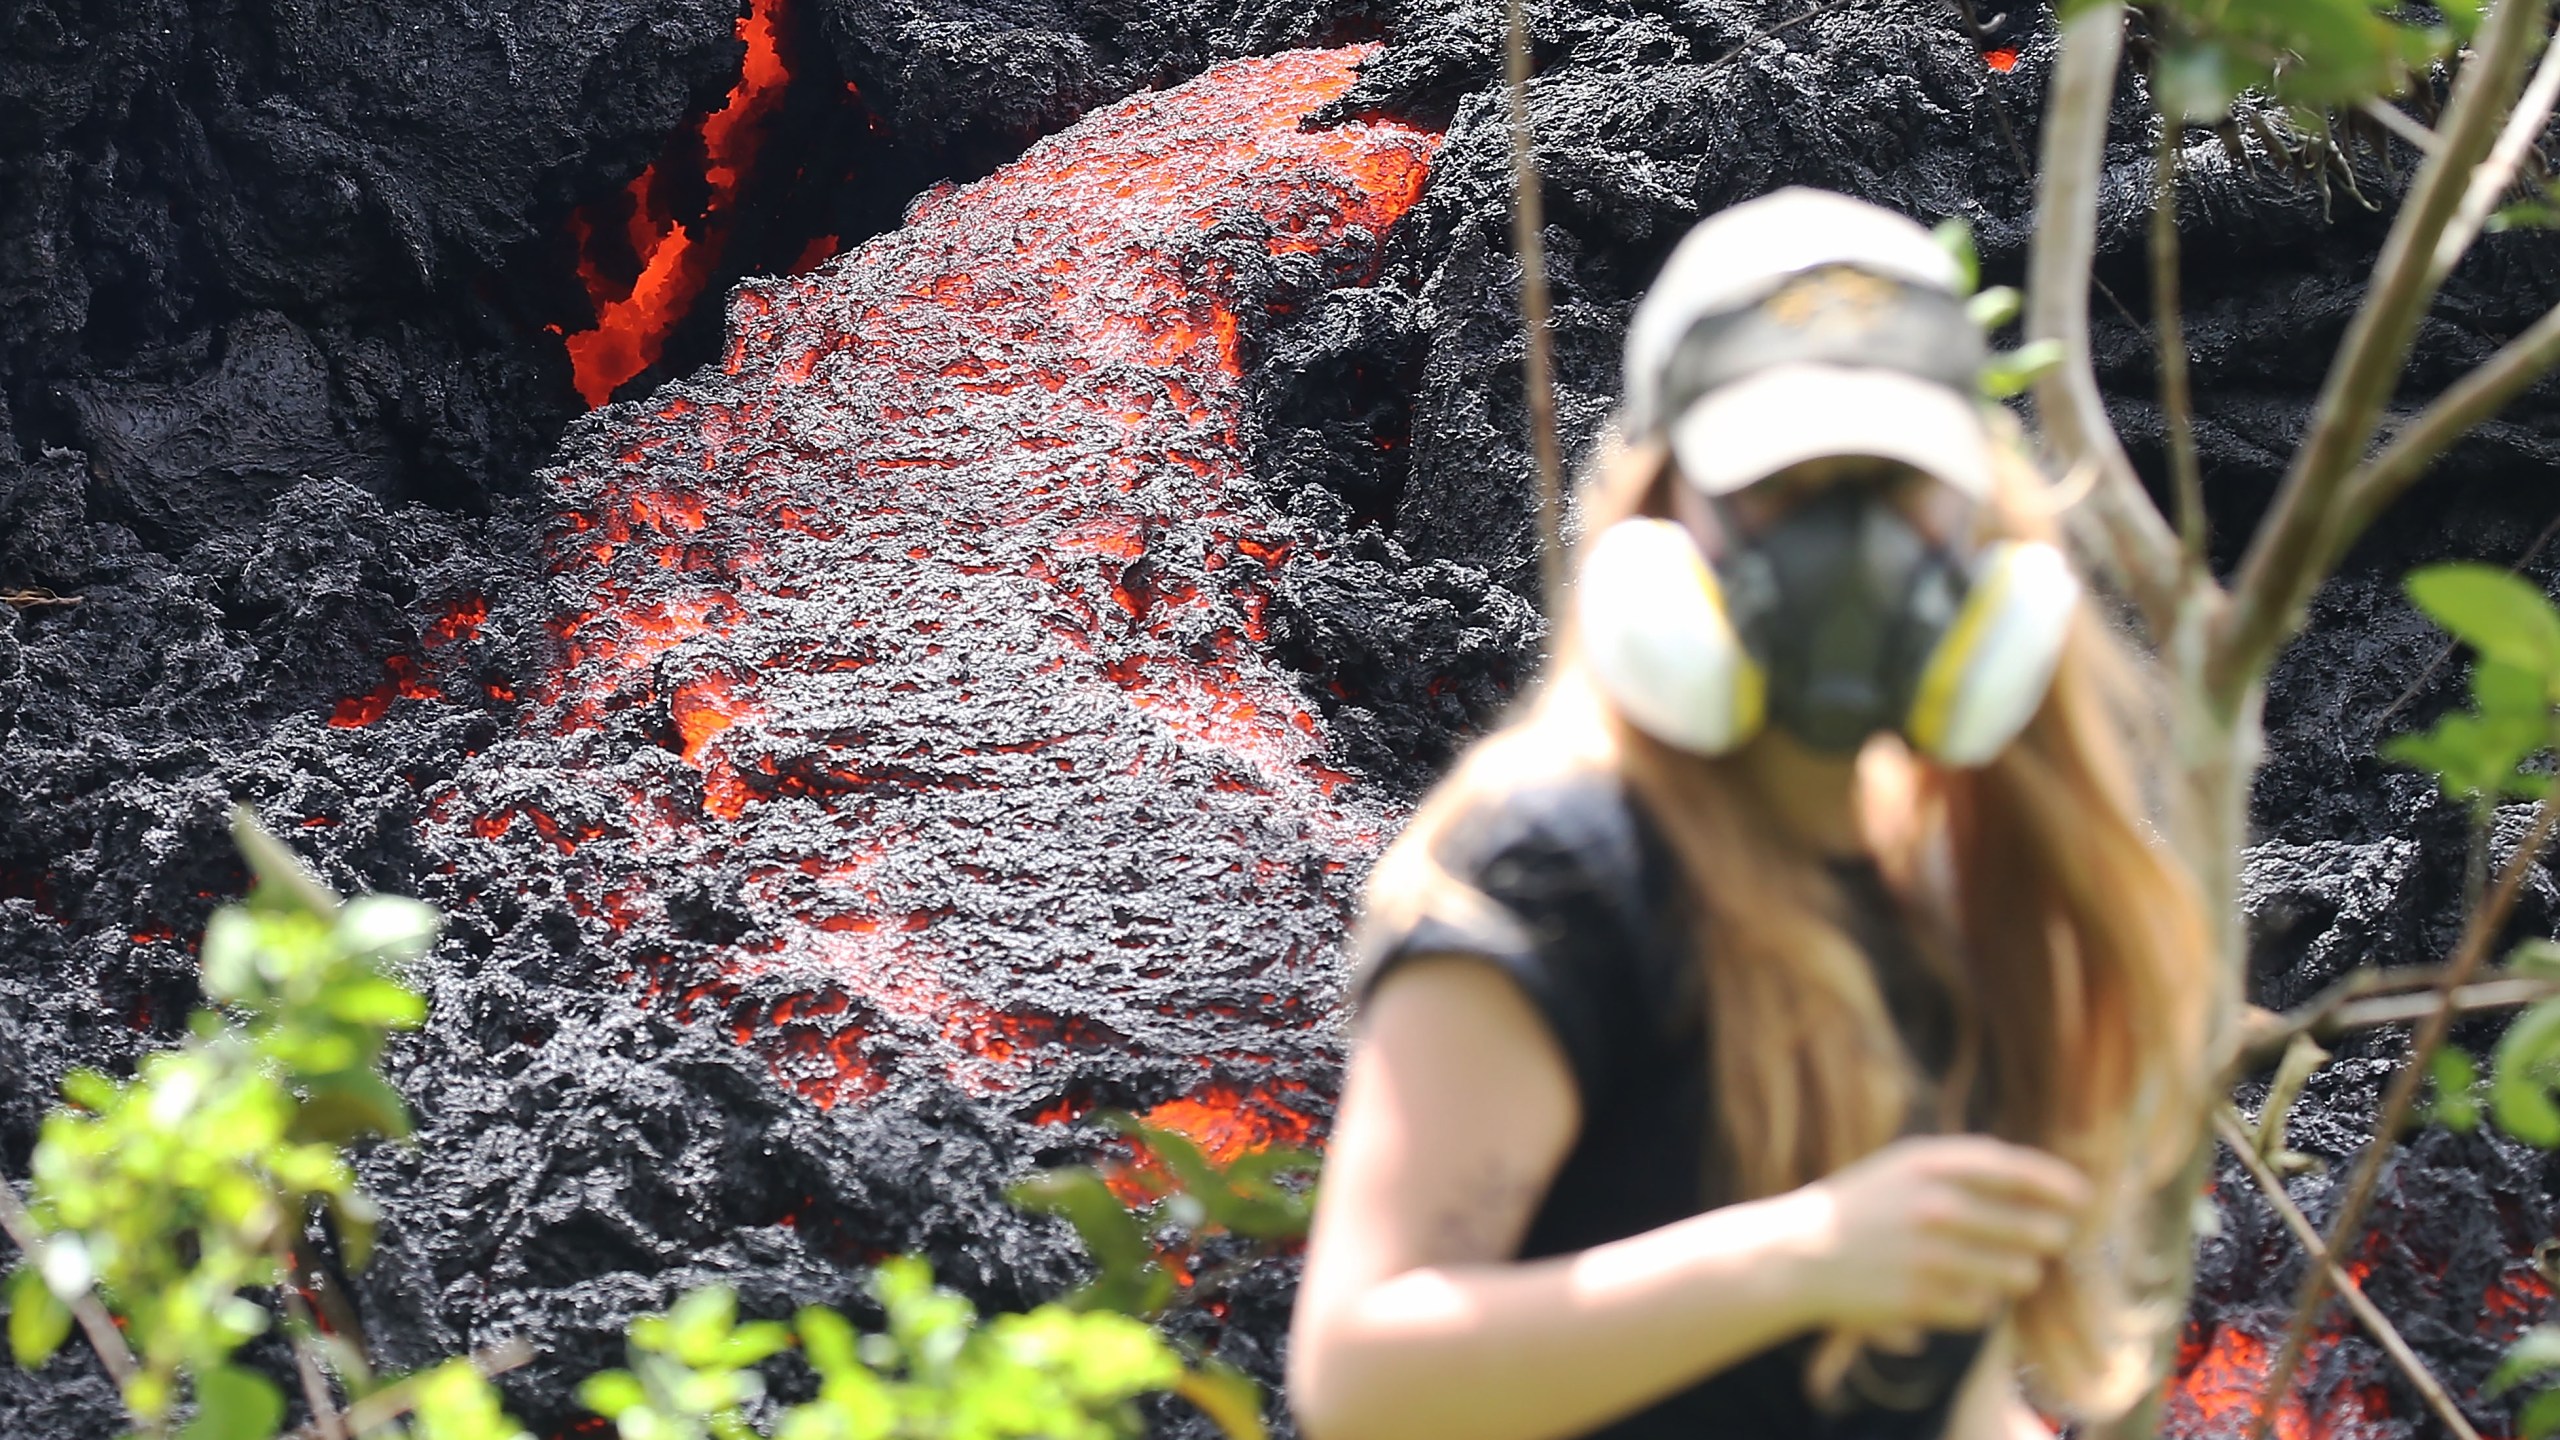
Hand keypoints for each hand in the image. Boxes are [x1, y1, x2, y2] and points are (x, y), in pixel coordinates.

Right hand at [1779, 1136, 2090, 1336]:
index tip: (2084, 1198)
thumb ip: (1968, 1166)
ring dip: (2018, 1274)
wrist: (1799, 1254)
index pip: (2018, 1172)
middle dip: (2047, 1238)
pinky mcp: (1922, 1300)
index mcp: (1930, 1164)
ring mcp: (1929, 1256)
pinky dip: (1979, 1303)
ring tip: (1998, 1267)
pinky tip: (1956, 1291)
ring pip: (2019, 1274)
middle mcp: (1934, 1207)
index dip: (2059, 1185)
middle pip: (2035, 1230)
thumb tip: (2046, 1182)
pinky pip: (1985, 1309)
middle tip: (2046, 1240)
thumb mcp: (1906, 1165)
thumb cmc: (1864, 1205)